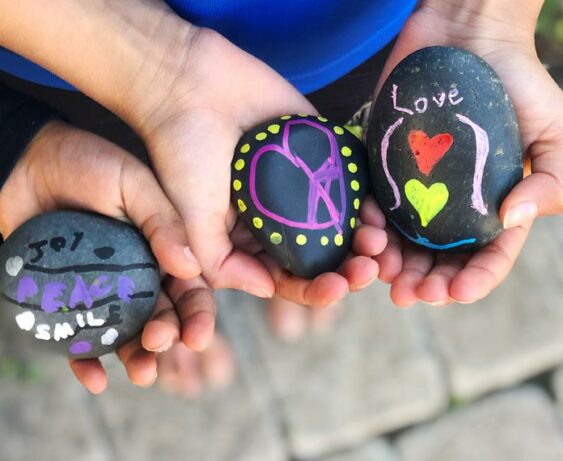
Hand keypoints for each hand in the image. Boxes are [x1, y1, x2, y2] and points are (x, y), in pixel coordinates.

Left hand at [0, 121, 209, 392]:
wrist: (26, 163)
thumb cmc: (86, 164)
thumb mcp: (133, 183)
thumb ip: (163, 220)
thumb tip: (191, 267)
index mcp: (162, 251)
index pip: (190, 289)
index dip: (198, 315)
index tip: (198, 335)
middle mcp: (138, 276)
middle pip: (161, 317)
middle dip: (167, 337)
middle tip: (158, 341)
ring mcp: (102, 292)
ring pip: (126, 335)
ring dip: (136, 358)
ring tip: (140, 373)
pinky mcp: (67, 302)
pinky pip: (79, 339)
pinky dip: (87, 362)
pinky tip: (95, 379)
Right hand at [121, 27, 386, 306]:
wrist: (190, 86)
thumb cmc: (183, 155)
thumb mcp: (193, 222)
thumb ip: (222, 263)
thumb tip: (268, 290)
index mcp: (251, 240)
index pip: (289, 277)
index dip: (315, 291)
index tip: (336, 289)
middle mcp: (280, 217)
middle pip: (323, 254)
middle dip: (349, 268)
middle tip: (368, 269)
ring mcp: (301, 184)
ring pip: (342, 222)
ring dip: (365, 238)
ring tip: (378, 242)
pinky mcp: (319, 151)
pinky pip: (350, 180)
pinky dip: (367, 198)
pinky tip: (378, 210)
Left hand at [372, 0, 562, 305]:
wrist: (468, 38)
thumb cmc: (520, 86)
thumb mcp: (560, 134)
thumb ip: (553, 182)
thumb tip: (510, 219)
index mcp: (495, 208)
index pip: (487, 257)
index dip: (473, 281)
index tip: (455, 292)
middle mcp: (454, 207)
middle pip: (438, 259)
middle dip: (424, 283)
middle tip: (409, 294)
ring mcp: (419, 189)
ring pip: (400, 241)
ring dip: (390, 264)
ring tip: (382, 272)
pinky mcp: (386, 169)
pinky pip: (373, 204)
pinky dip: (367, 223)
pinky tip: (364, 233)